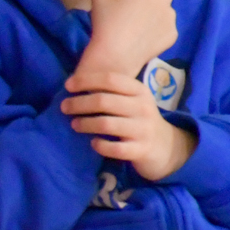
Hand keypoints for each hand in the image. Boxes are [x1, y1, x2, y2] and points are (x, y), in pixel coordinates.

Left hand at [60, 71, 195, 179]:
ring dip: (85, 123)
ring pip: (106, 124)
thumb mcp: (133, 101)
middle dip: (79, 103)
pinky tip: (93, 143)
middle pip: (104, 101)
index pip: (110, 79)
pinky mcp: (140, 150)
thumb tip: (76, 84)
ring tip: (74, 124)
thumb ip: (113, 93)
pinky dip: (100, 145)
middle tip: (64, 107)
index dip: (86, 80)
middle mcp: (143, 107)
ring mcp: (143, 129)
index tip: (68, 85)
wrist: (165, 146)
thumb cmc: (139, 119)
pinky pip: (114, 148)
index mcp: (140, 91)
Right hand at [76, 0, 176, 78]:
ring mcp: (171, 15)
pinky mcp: (173, 33)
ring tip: (132, 21)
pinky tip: (140, 35)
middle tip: (126, 2)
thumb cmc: (106, 23)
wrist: (115, 59)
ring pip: (161, 5)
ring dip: (151, 8)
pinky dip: (155, 26)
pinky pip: (165, 24)